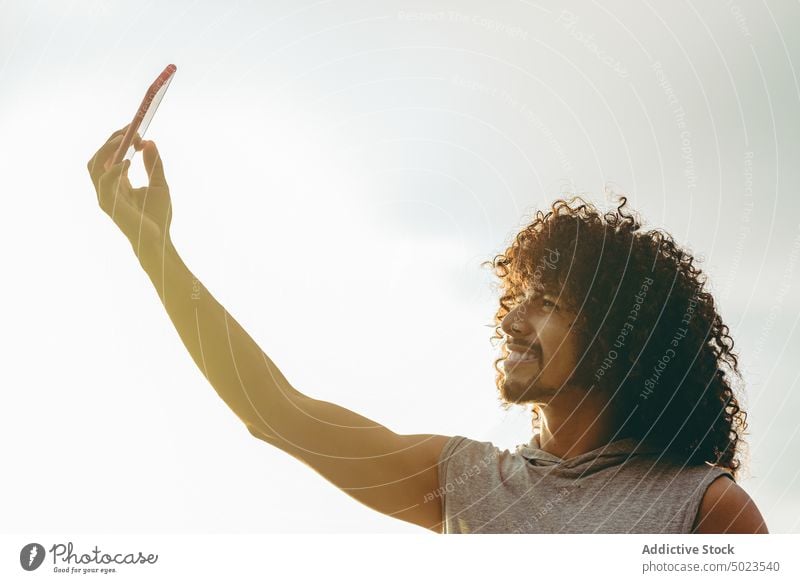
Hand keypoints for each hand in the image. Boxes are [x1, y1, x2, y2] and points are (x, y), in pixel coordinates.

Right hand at [87, 126, 173, 264]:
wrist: (159, 240)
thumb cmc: (158, 217)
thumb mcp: (159, 184)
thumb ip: (153, 164)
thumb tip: (150, 142)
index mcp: (118, 183)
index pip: (111, 156)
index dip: (120, 141)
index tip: (136, 130)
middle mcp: (107, 188)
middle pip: (99, 157)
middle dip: (112, 140)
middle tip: (130, 130)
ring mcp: (105, 196)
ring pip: (95, 166)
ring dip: (108, 149)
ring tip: (125, 139)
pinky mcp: (108, 204)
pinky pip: (104, 182)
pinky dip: (114, 169)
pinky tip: (128, 162)